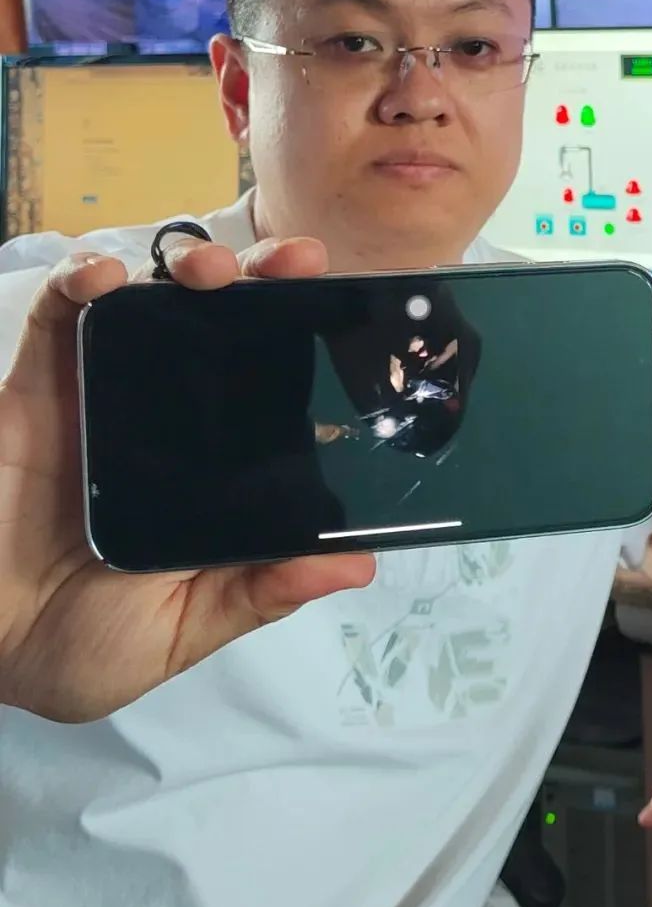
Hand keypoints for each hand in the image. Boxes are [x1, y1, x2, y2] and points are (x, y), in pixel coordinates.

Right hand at [0, 235, 375, 723]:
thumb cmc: (79, 643)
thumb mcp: (182, 627)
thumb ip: (258, 591)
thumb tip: (357, 564)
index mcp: (215, 462)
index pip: (275, 380)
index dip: (311, 337)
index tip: (353, 310)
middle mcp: (169, 413)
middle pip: (228, 319)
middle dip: (267, 276)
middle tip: (297, 263)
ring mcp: (105, 388)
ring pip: (155, 297)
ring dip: (189, 263)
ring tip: (213, 270)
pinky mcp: (38, 381)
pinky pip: (61, 312)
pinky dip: (82, 280)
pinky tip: (105, 278)